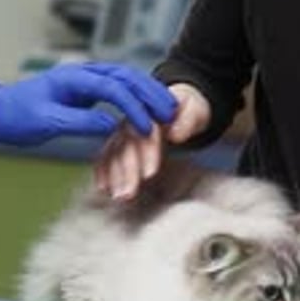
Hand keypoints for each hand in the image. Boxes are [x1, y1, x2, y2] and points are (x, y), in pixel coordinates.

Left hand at [0, 62, 175, 146]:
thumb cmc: (17, 117)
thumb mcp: (47, 123)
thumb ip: (80, 123)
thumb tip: (112, 126)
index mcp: (74, 78)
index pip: (114, 88)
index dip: (134, 107)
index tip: (148, 127)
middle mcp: (83, 73)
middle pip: (126, 76)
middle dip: (151, 93)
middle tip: (171, 112)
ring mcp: (84, 79)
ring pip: (125, 78)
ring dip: (147, 92)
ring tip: (166, 110)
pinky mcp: (85, 89)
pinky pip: (117, 88)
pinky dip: (135, 96)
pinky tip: (146, 110)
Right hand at [95, 82, 210, 198]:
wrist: (180, 104)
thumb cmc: (189, 109)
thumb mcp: (196, 110)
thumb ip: (188, 120)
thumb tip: (175, 135)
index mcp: (152, 108)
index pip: (147, 128)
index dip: (147, 150)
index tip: (149, 174)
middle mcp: (134, 117)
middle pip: (127, 142)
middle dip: (127, 170)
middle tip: (129, 194)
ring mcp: (125, 128)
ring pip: (116, 150)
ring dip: (114, 174)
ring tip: (117, 196)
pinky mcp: (121, 139)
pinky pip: (108, 153)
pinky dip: (103, 170)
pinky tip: (103, 187)